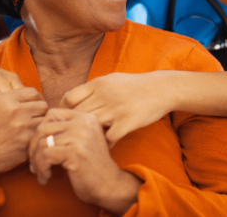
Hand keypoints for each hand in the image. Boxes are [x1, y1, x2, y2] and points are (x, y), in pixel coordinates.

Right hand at [0, 88, 47, 187]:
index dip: (35, 99)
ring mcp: (22, 128)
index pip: (32, 92)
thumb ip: (3, 98)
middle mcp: (15, 111)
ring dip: (40, 126)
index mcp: (4, 99)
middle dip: (40, 112)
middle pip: (43, 105)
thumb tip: (17, 94)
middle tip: (35, 119)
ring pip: (43, 121)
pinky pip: (39, 136)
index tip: (33, 106)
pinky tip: (28, 142)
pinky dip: (36, 139)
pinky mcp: (26, 144)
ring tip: (32, 131)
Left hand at [29, 109, 140, 213]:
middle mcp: (83, 122)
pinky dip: (41, 169)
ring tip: (41, 172)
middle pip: (43, 128)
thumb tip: (36, 129)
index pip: (52, 114)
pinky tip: (46, 177)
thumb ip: (67, 129)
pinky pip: (45, 156)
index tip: (41, 147)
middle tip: (35, 162)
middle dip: (33, 147)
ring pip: (41, 143)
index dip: (41, 131)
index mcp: (85, 117)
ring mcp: (79, 137)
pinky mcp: (74, 152)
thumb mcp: (83, 139)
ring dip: (36, 161)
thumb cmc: (91, 163)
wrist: (108, 183)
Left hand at [59, 71, 173, 145]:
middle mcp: (104, 95)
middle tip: (71, 136)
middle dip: (72, 126)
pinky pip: (108, 138)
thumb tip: (70, 97)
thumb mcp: (112, 80)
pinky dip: (104, 144)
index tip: (66, 120)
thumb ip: (92, 88)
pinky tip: (104, 146)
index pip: (70, 98)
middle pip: (77, 114)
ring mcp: (116, 109)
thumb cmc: (135, 85)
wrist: (162, 89)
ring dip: (87, 136)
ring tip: (85, 143)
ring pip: (90, 126)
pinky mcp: (127, 122)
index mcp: (99, 83)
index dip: (64, 111)